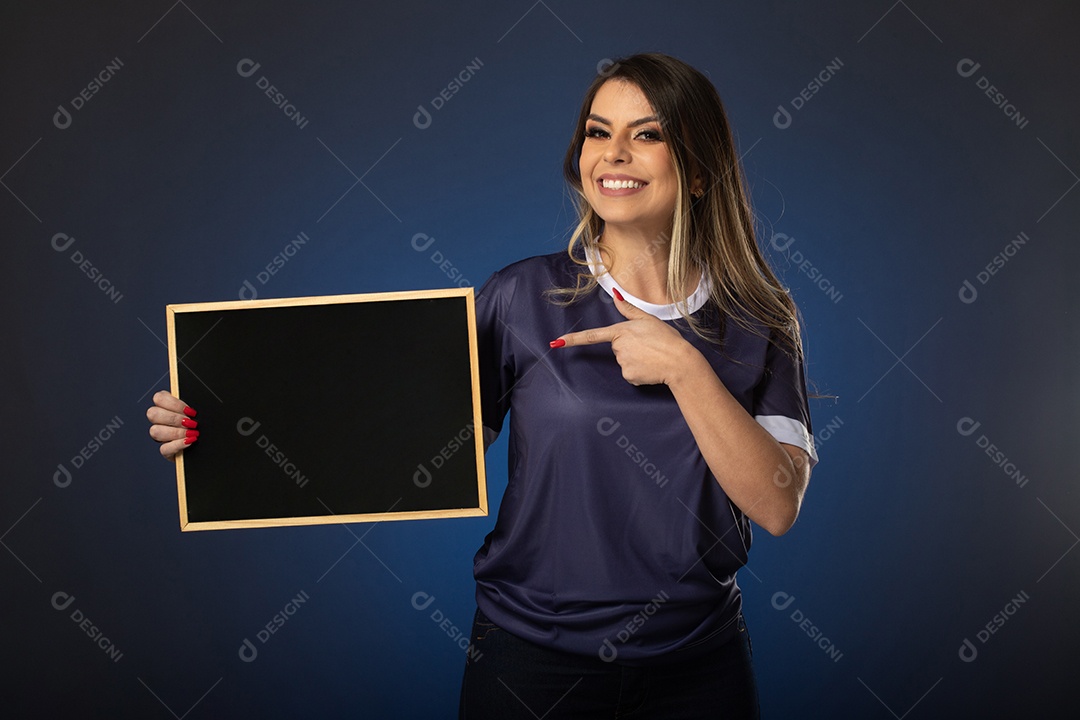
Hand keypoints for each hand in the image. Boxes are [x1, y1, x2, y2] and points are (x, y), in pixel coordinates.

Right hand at [146, 390, 197, 459]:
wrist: (209, 444)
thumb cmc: (203, 425)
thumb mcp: (199, 413)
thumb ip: (191, 407)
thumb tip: (192, 408)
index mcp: (166, 406)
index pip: (159, 398)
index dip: (174, 403)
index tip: (190, 410)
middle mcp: (160, 421)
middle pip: (152, 413)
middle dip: (173, 418)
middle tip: (190, 422)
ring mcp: (161, 437)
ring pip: (155, 431)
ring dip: (175, 432)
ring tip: (192, 433)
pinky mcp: (166, 451)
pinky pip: (164, 449)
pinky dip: (178, 445)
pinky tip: (189, 441)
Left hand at [551, 288, 691, 385]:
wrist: (679, 361)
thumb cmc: (667, 339)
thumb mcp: (649, 319)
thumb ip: (629, 309)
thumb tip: (615, 295)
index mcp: (621, 331)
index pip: (591, 336)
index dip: (572, 339)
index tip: (555, 343)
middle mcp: (618, 348)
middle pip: (617, 347)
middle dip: (629, 346)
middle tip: (648, 346)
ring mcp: (622, 363)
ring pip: (623, 361)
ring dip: (635, 359)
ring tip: (651, 356)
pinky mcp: (629, 376)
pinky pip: (630, 373)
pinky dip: (639, 371)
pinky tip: (650, 367)